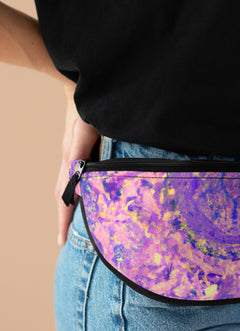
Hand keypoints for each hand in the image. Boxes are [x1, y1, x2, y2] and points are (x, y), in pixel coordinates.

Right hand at [55, 82, 99, 245]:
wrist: (81, 87)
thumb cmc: (86, 107)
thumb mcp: (85, 130)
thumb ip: (81, 155)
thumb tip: (79, 185)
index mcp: (70, 160)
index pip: (64, 196)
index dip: (63, 219)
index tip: (61, 241)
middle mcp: (69, 161)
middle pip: (62, 196)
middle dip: (64, 219)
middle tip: (65, 240)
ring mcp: (73, 156)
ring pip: (67, 188)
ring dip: (69, 207)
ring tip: (73, 226)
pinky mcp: (79, 151)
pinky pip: (74, 177)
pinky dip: (76, 192)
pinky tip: (85, 196)